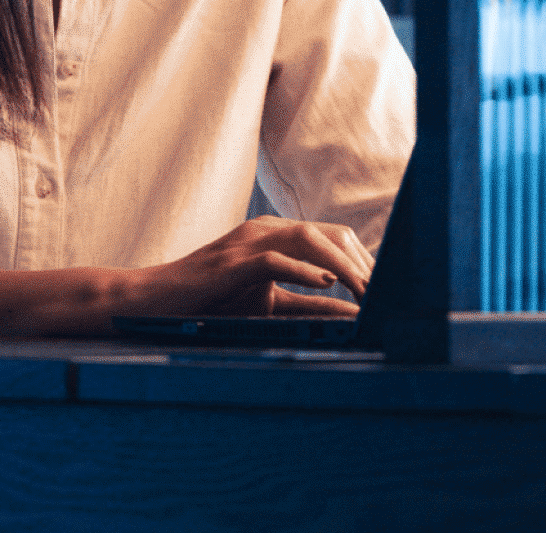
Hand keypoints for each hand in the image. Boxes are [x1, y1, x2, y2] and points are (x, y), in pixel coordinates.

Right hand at [119, 216, 372, 318]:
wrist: (156, 300)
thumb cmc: (210, 303)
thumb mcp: (267, 305)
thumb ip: (308, 306)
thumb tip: (353, 316)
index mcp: (276, 235)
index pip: (334, 237)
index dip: (364, 262)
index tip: (389, 292)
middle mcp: (266, 229)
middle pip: (329, 233)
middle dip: (362, 263)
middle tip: (387, 298)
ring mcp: (247, 241)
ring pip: (308, 238)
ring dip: (343, 266)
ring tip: (367, 294)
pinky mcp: (231, 262)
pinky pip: (274, 258)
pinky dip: (303, 271)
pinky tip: (326, 286)